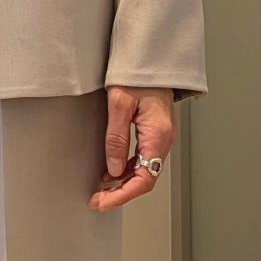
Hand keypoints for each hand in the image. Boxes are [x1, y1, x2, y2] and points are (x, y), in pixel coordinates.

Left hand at [89, 86, 174, 209]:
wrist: (152, 58)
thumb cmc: (138, 75)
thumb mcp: (119, 104)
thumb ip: (116, 138)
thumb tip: (112, 169)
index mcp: (158, 135)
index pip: (144, 179)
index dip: (123, 195)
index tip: (103, 202)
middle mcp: (164, 139)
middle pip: (145, 178)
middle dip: (120, 193)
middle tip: (97, 200)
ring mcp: (161, 136)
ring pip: (144, 170)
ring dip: (123, 183)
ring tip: (101, 189)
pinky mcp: (155, 132)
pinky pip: (143, 158)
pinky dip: (127, 169)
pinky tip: (111, 171)